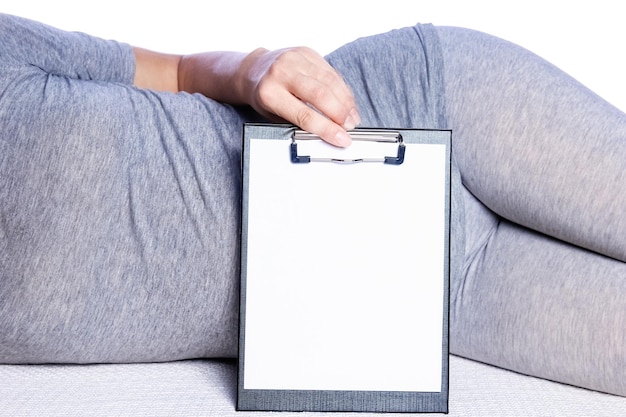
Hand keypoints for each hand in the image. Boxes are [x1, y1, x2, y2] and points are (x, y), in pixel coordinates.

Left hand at [137, 45, 359, 145]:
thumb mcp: (273, 115)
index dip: (326, 129)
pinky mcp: (306, 51)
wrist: (252, 70)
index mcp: (269, 93)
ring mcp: (294, 58)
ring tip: (352, 118)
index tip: (342, 140)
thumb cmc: (264, 98)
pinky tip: (347, 102)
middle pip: (321, 95)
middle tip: (350, 128)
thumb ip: (297, 123)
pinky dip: (342, 89)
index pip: (304, 114)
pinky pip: (330, 71)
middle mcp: (282, 72)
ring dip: (345, 102)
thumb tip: (328, 134)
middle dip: (340, 114)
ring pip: (330, 81)